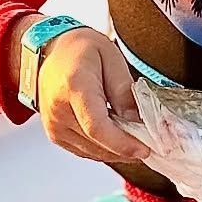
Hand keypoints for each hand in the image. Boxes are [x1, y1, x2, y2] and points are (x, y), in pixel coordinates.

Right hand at [36, 27, 149, 164]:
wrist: (51, 52)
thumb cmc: (81, 50)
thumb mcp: (111, 56)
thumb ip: (124, 89)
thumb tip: (136, 120)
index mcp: (74, 86)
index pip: (97, 127)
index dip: (122, 143)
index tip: (144, 149)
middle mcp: (59, 109)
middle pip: (96, 144)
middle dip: (126, 149)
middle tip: (149, 145)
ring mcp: (54, 124)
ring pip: (92, 152)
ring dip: (117, 152)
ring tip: (135, 140)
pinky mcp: (55, 134)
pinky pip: (84, 151)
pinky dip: (104, 150)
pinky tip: (117, 139)